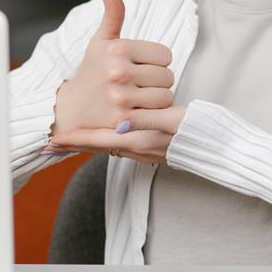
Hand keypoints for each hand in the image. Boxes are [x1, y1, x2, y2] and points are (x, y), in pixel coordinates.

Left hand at [45, 105, 186, 163]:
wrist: (217, 147)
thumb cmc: (196, 131)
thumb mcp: (171, 121)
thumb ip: (145, 121)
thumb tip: (120, 120)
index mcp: (140, 140)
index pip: (99, 141)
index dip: (77, 139)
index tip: (54, 139)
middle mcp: (139, 149)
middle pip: (100, 145)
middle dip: (79, 141)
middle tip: (57, 139)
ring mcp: (145, 151)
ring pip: (110, 145)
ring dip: (92, 140)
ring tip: (76, 133)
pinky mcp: (152, 149)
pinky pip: (122, 145)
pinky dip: (109, 139)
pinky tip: (108, 132)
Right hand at [50, 0, 174, 137]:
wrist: (70, 110)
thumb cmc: (91, 71)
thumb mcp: (100, 40)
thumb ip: (112, 13)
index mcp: (118, 49)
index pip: (165, 55)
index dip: (155, 62)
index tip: (138, 67)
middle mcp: (119, 72)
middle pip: (168, 76)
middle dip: (157, 81)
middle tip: (137, 84)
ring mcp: (121, 97)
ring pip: (166, 96)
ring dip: (157, 99)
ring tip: (138, 98)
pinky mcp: (124, 120)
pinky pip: (158, 114)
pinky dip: (152, 114)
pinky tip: (137, 111)